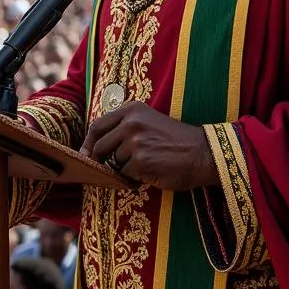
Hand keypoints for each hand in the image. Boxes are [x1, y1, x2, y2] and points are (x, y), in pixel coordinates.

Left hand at [78, 101, 218, 190]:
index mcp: (132, 110)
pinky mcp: (141, 161)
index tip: (86, 154)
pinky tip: (151, 172)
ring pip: (113, 163)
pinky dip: (134, 179)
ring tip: (146, 165)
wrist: (203, 153)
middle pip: (99, 147)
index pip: (97, 126)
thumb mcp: (148, 122)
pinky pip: (125, 175)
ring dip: (125, 169)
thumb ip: (123, 128)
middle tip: (121, 166)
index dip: (88, 143)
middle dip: (105, 161)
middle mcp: (131, 122)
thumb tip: (94, 147)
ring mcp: (135, 142)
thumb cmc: (175, 141)